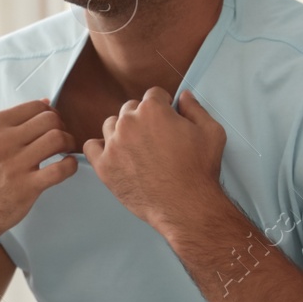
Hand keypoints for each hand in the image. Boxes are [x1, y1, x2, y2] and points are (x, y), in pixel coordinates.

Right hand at [0, 98, 76, 246]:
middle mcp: (2, 142)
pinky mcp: (27, 187)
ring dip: (68, 143)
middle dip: (62, 127)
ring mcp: (14, 164)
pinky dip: (71, 165)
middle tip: (61, 140)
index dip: (51, 114)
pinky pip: (61, 168)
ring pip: (57, 138)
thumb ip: (13, 122)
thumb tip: (46, 102)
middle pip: (50, 120)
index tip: (53, 126)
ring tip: (64, 152)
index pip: (35, 106)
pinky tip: (66, 167)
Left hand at [82, 87, 225, 235]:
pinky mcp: (103, 165)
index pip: (153, 95)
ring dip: (122, 132)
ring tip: (137, 149)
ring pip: (111, 125)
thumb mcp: (211, 132)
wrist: (185, 205)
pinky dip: (101, 149)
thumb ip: (195, 108)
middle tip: (154, 139)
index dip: (163, 106)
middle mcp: (129, 122)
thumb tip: (184, 96)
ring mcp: (113, 144)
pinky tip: (115, 156)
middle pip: (130, 109)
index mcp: (153, 110)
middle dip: (142, 119)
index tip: (166, 120)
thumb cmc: (199, 170)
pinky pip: (91, 147)